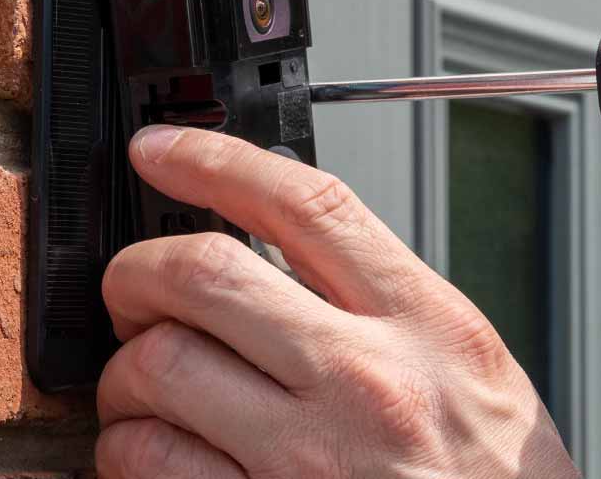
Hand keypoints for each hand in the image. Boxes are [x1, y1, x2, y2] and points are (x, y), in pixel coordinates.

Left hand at [94, 127, 578, 478]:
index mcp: (427, 324)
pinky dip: (132, 451)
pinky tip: (163, 450)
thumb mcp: (472, 364)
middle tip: (134, 286)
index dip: (218, 161)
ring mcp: (309, 457)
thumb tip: (283, 252)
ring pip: (156, 369)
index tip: (167, 152)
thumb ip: (387, 304)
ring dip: (128, 376)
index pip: (309, 205)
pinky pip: (150, 465)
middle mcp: (368, 381)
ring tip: (152, 388)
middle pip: (204, 273)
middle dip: (139, 271)